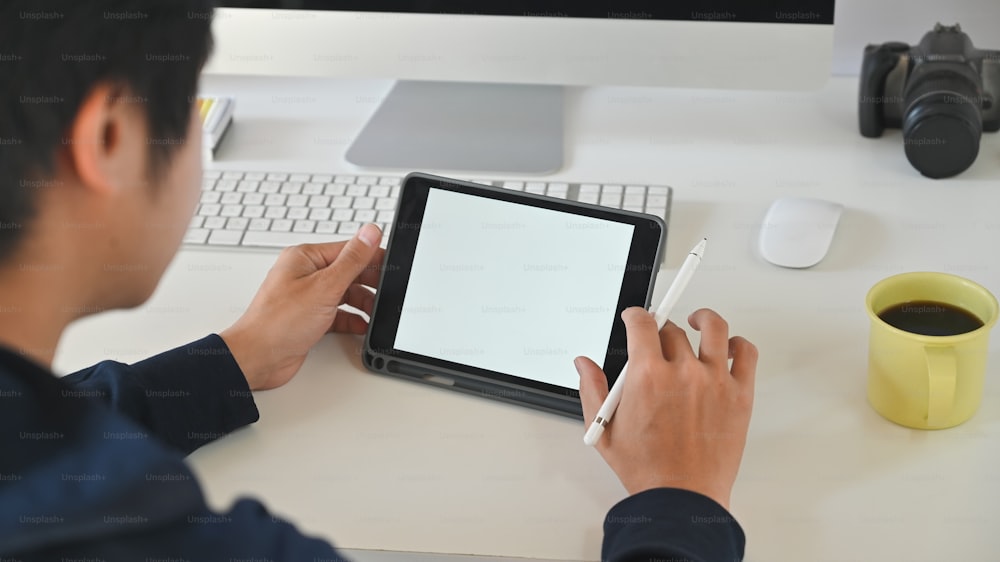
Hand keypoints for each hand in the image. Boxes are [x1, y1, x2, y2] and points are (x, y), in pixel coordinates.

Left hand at [220, 224, 383, 390]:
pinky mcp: (310, 318)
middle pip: (348, 272)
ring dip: (362, 303)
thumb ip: (352, 260)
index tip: (392, 265)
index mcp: (305, 258)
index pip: (347, 250)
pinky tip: (362, 325)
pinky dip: (352, 319)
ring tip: (376, 312)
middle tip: (387, 293)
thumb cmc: (279, 322)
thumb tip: (370, 232)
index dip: (372, 257)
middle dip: (369, 284)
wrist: (258, 358)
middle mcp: (305, 275)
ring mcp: (307, 297)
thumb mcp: (324, 287)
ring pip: (345, 294)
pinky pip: (338, 314)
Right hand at [575, 307, 756, 509]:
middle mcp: (683, 372)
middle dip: (661, 330)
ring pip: (714, 329)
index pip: (642, 324)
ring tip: (699, 320)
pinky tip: (729, 347)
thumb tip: (584, 364)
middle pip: (673, 330)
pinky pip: (746, 354)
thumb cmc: (647, 470)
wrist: (682, 498)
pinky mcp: (740, 395)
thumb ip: (592, 390)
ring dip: (704, 319)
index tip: (635, 317)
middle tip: (659, 339)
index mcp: (647, 376)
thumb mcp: (605, 430)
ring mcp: (715, 381)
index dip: (636, 315)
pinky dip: (739, 344)